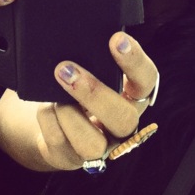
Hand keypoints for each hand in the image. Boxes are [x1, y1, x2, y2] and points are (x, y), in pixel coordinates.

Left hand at [35, 32, 158, 169]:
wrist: (55, 117)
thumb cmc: (80, 83)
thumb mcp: (93, 68)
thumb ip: (94, 56)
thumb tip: (77, 35)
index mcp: (133, 96)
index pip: (147, 79)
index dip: (135, 61)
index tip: (116, 38)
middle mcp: (121, 125)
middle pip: (123, 119)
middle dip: (94, 93)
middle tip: (66, 68)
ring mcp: (98, 147)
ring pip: (92, 144)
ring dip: (69, 114)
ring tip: (54, 95)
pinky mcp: (70, 158)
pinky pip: (60, 144)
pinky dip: (49, 121)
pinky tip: (46, 106)